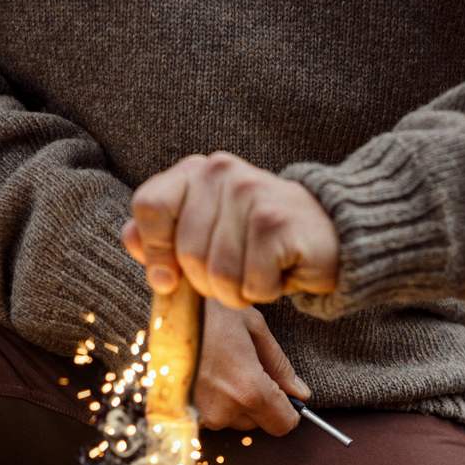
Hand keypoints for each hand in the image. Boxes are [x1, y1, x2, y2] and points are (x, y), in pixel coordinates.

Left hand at [123, 152, 338, 307]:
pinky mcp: (275, 224)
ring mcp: (249, 195)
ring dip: (238, 292)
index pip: (149, 207)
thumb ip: (165, 235)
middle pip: (185, 254)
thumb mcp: (210, 232)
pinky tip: (281, 273)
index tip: (168, 279)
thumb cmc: (264, 240)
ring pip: (217, 276)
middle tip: (238, 273)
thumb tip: (129, 239)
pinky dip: (265, 293)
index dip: (155, 251)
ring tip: (260, 272)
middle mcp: (221, 173)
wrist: (334, 234)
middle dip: (208, 284)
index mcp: (197, 171)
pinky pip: (249, 286)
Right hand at [194, 300, 308, 435]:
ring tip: (219, 363)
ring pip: (233, 419)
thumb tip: (301, 394)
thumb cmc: (207, 310)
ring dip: (234, 399)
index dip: (288, 410)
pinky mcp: (182, 414)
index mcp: (249, 390)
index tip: (282, 392)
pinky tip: (204, 372)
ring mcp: (200, 415)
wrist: (158, 310)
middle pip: (258, 422)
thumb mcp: (253, 327)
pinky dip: (213, 399)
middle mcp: (225, 411)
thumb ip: (280, 366)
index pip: (284, 425)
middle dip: (258, 400)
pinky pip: (211, 415)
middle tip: (242, 364)